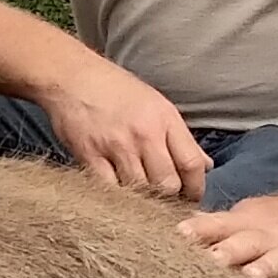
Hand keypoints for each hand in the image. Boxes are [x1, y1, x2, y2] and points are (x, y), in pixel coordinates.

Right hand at [42, 60, 208, 199]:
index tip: (191, 196)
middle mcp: (144, 133)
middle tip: (164, 201)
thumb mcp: (157, 105)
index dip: (196, 188)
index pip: (192, 164)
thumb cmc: (116, 90)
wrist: (71, 77)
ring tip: (141, 198)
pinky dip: (116, 195)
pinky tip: (117, 192)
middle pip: (167, 183)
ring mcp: (116, 146)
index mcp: (165, 119)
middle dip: (169, 197)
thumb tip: (205, 165)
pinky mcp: (90, 155)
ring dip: (142, 199)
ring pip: (140, 190)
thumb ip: (180, 138)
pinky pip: (110, 188)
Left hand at [181, 188, 277, 277]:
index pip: (217, 225)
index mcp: (245, 225)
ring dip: (266, 267)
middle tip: (211, 260)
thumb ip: (214, 226)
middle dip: (227, 251)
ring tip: (253, 275)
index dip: (199, 230)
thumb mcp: (247, 216)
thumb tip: (177, 230)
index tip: (180, 235)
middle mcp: (267, 238)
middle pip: (244, 243)